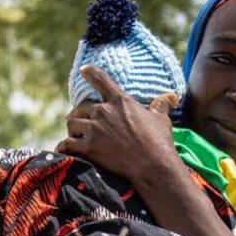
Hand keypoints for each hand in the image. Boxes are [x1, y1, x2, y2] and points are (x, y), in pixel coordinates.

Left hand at [56, 65, 181, 182]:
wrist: (152, 165)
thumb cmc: (159, 141)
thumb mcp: (161, 119)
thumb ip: (161, 105)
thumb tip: (171, 96)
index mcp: (120, 100)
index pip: (100, 79)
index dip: (90, 72)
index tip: (83, 69)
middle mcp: (104, 111)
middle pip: (81, 106)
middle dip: (80, 113)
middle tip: (81, 122)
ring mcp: (94, 129)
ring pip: (72, 123)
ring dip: (72, 129)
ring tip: (74, 136)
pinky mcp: (89, 147)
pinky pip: (67, 144)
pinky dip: (64, 147)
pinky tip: (64, 150)